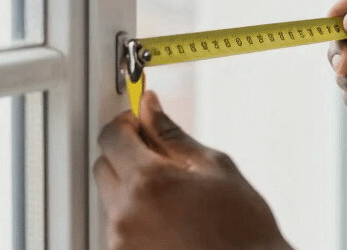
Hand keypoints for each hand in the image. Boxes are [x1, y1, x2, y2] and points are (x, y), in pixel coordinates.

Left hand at [93, 91, 291, 249]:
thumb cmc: (242, 226)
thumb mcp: (214, 167)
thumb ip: (172, 136)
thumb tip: (150, 109)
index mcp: (148, 183)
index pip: (112, 137)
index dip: (127, 123)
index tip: (140, 122)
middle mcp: (125, 214)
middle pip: (104, 165)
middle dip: (127, 155)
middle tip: (162, 158)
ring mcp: (122, 241)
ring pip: (111, 196)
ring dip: (132, 187)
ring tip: (174, 196)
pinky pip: (119, 224)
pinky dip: (136, 214)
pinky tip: (170, 217)